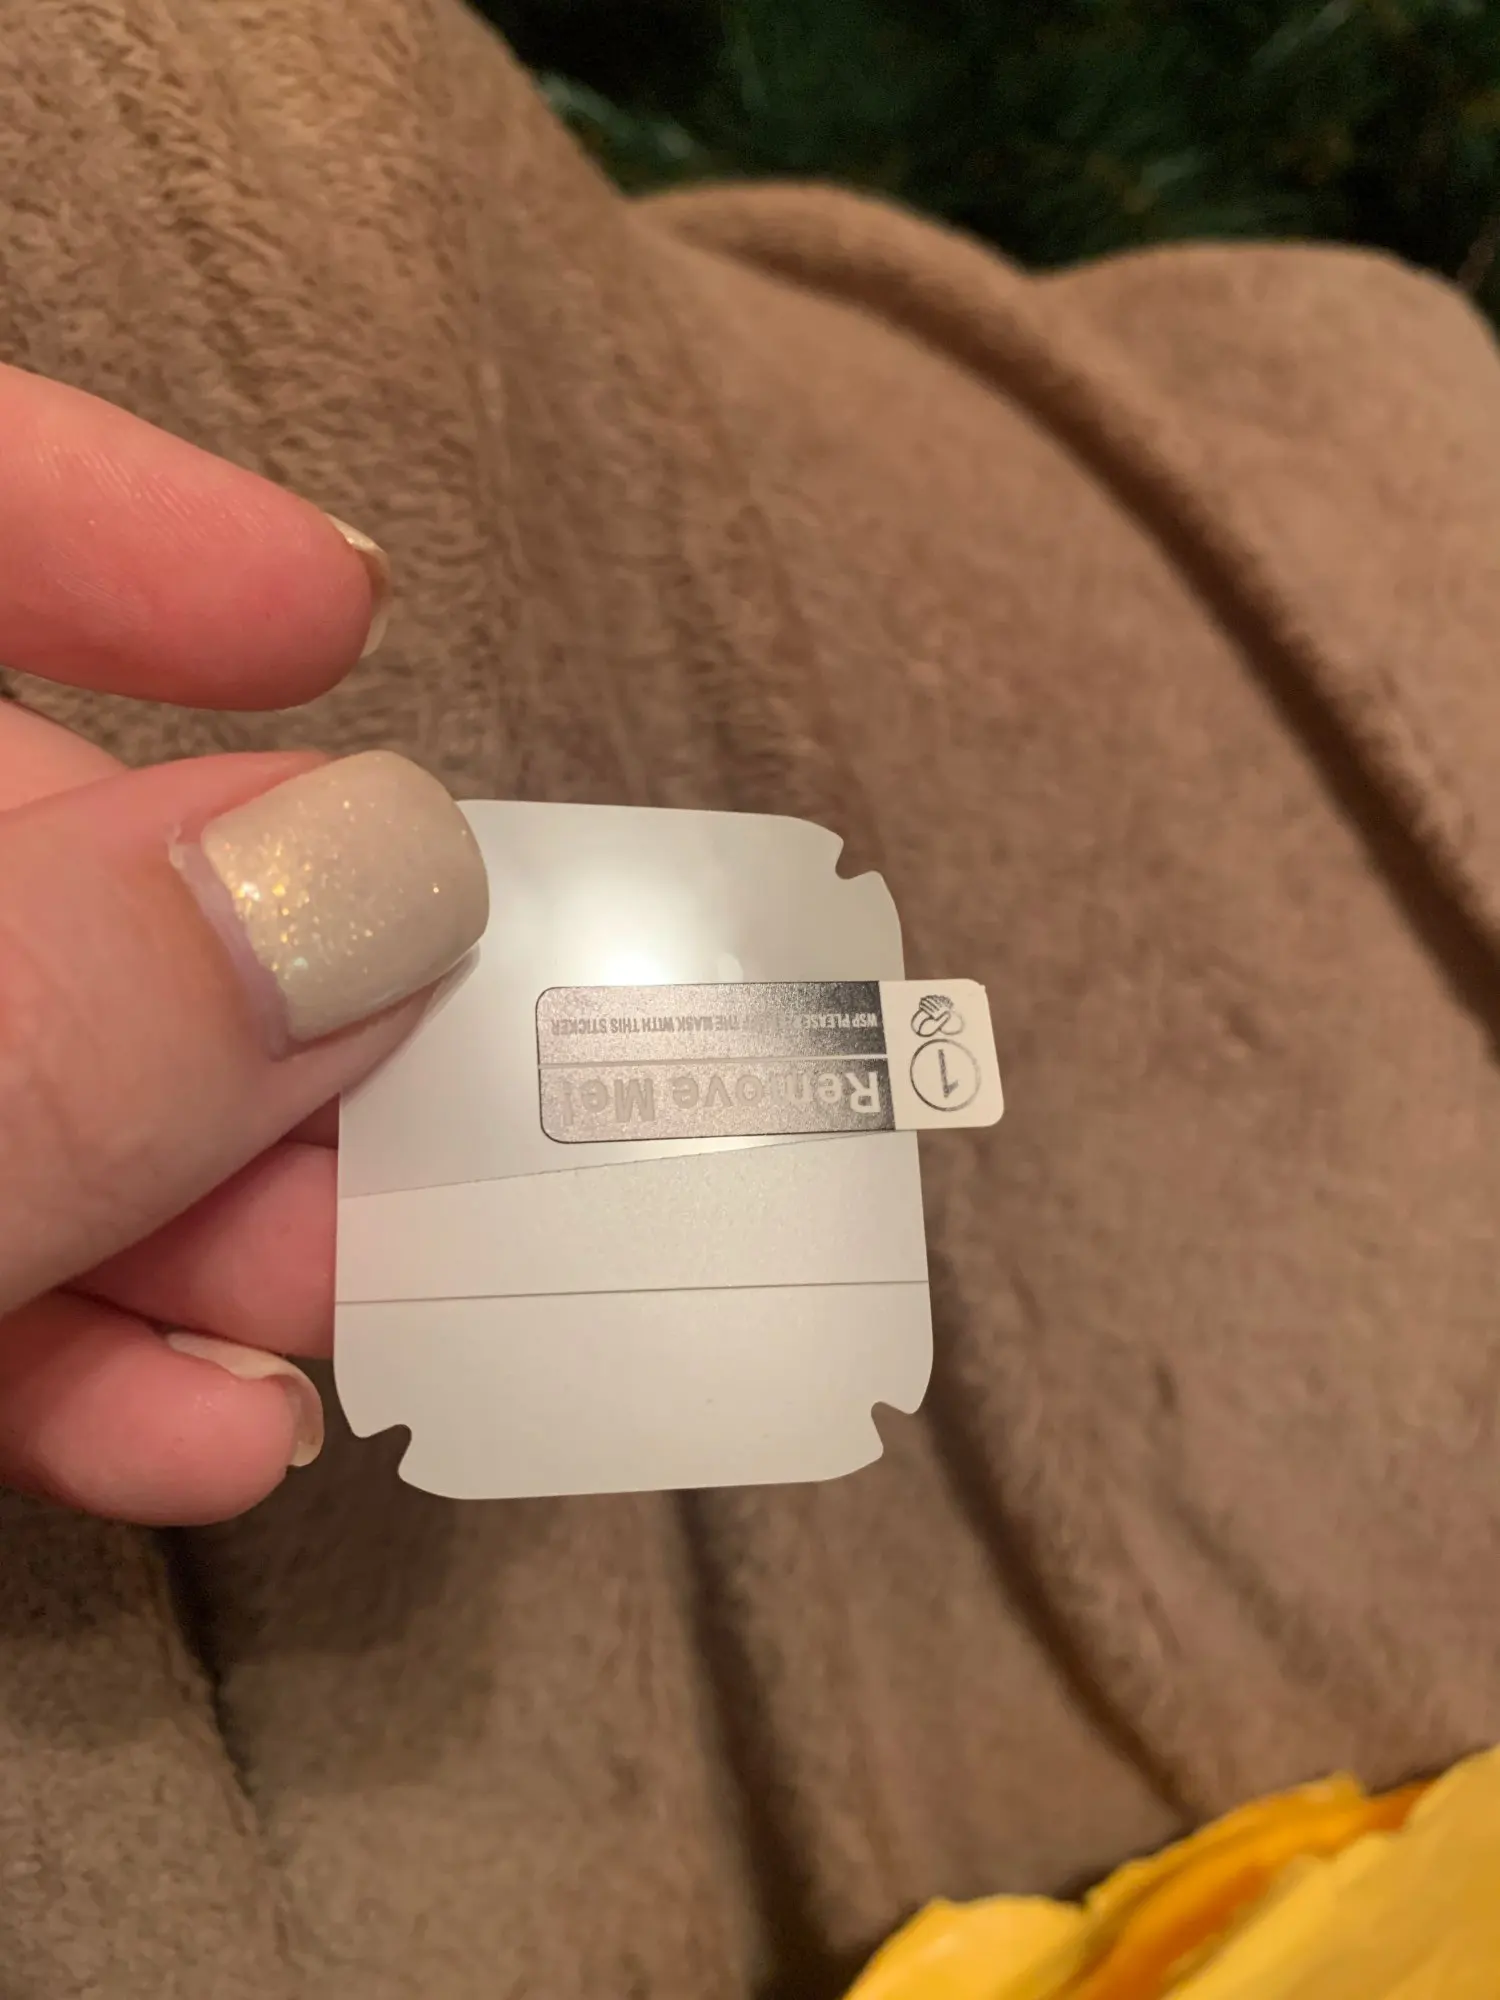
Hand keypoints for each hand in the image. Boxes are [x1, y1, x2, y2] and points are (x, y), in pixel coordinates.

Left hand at [0, 364, 487, 1524]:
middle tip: (453, 1097)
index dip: (92, 512)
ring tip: (366, 1304)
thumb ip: (18, 1031)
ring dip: (198, 1209)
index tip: (340, 611)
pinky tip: (200, 1438)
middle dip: (238, 980)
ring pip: (3, 1074)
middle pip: (5, 844)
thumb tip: (387, 873)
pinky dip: (63, 1358)